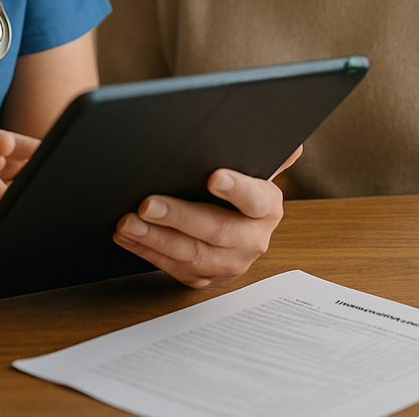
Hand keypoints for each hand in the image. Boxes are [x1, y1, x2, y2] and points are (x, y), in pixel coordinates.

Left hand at [112, 146, 300, 288]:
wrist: (234, 220)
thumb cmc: (236, 184)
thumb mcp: (253, 164)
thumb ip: (266, 151)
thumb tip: (292, 143)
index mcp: (267, 207)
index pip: (255, 198)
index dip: (237, 188)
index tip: (214, 176)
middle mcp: (253, 238)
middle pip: (216, 230)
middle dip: (178, 216)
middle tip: (146, 203)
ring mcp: (229, 262)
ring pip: (191, 254)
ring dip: (155, 238)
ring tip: (127, 221)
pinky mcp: (206, 277)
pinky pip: (174, 268)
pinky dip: (146, 252)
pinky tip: (126, 236)